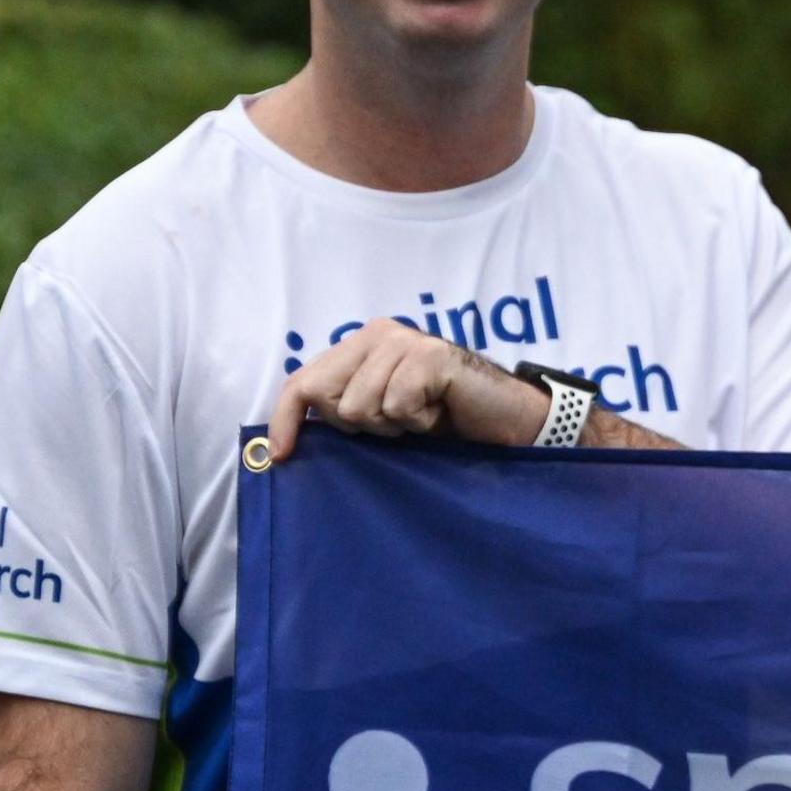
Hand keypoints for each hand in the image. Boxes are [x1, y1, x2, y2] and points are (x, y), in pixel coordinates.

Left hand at [261, 321, 548, 463]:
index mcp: (360, 344)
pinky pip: (396, 405)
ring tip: (422, 417)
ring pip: (359, 406)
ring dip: (392, 426)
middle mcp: (377, 334)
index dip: (287, 419)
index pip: (303, 381)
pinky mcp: (430, 356)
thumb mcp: (383, 414)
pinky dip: (418, 421)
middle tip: (396, 423)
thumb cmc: (443, 420)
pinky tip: (439, 412)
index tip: (284, 456)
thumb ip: (345, 408)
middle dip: (354, 425)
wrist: (505, 420)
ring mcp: (404, 341)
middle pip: (323, 394)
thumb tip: (289, 438)